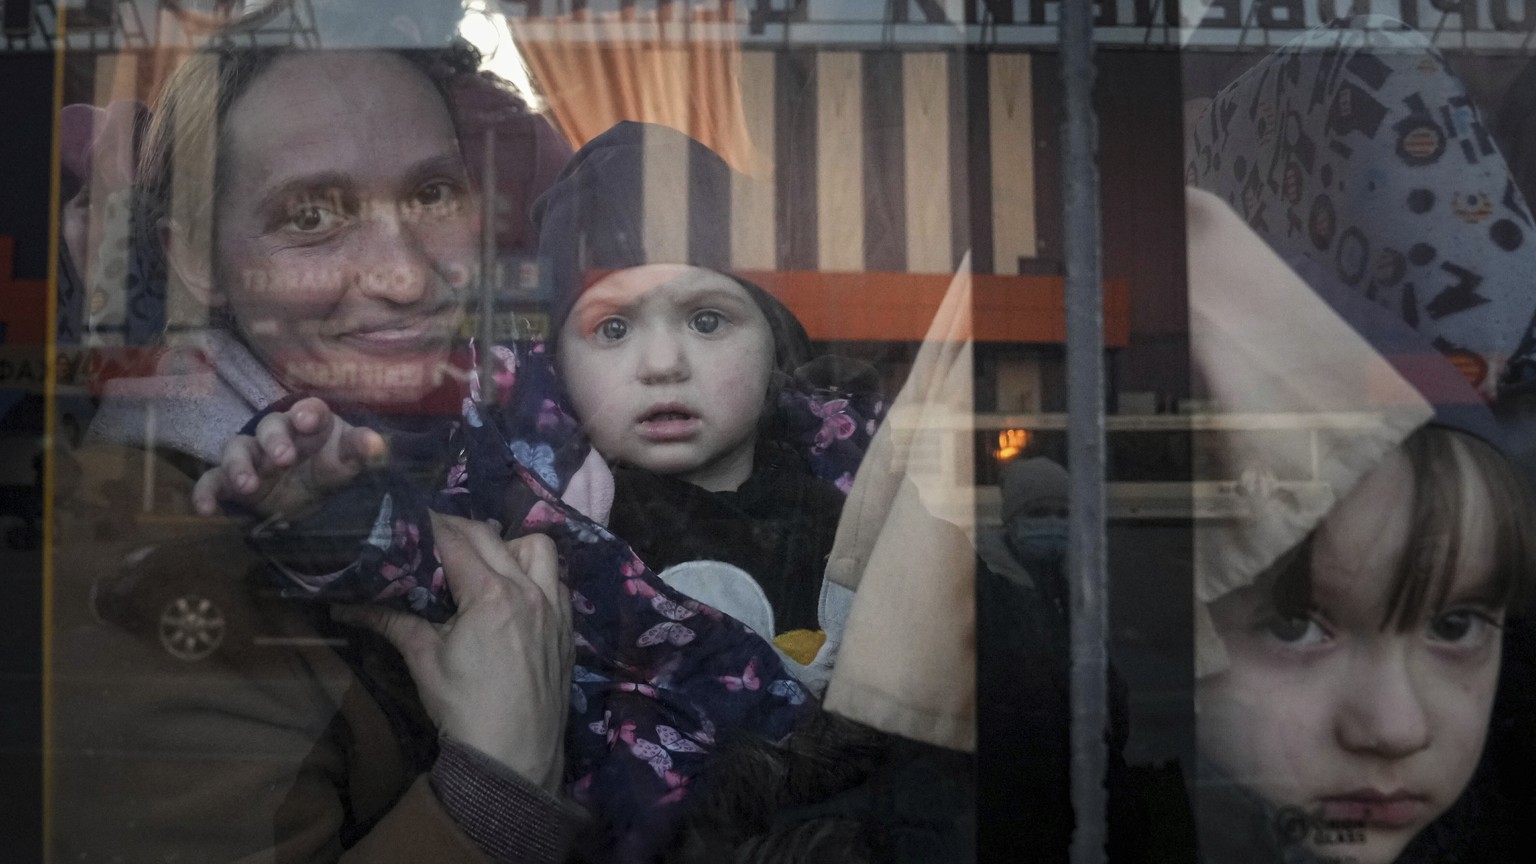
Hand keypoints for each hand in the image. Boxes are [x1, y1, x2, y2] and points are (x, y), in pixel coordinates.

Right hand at [192, 396, 385, 518]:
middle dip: (274, 440)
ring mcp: (252, 456)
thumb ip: (362, 450)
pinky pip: (212, 481)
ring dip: (239, 465)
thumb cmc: (331, 464)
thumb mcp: (349, 461)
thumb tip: (377, 445)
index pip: (308, 410)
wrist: (313, 497)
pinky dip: (205, 493)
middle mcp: (277, 434)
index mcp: (309, 423)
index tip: (306, 422)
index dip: (307, 414)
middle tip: (283, 459)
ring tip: (247, 485)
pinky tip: (204, 510)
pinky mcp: (233, 482)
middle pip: (269, 427)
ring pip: (236, 449)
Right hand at [331, 514, 572, 792]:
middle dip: (460, 529)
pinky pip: (556, 579)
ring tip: (484, 564)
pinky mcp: (567, 626)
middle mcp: (528, 591)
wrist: (515, 757)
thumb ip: (392, 622)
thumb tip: (346, 605)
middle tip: (434, 537)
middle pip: (492, 537)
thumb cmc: (466, 709)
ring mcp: (554, 607)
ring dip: (509, 545)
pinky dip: (535, 573)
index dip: (430, 525)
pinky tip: (514, 592)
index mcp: (491, 595)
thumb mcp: (424, 661)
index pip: (456, 541)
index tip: (411, 518)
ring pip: (537, 549)